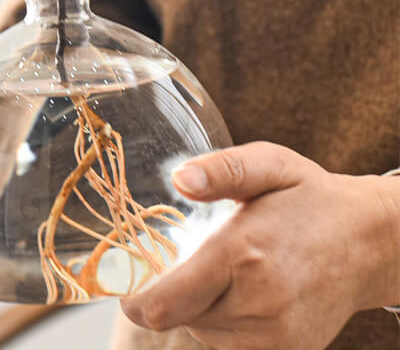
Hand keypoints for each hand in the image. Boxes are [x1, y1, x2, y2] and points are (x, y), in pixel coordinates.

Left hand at [120, 142, 399, 349]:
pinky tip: (234, 293)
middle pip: (179, 318)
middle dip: (165, 295)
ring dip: (195, 309)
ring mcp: (278, 334)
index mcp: (244, 253)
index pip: (166, 301)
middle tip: (171, 265)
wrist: (369, 240)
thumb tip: (179, 179)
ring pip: (204, 334)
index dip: (135, 297)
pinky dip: (221, 325)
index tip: (124, 283)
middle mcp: (261, 302)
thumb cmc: (310, 196)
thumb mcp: (269, 163)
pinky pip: (232, 347)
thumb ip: (223, 169)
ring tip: (213, 273)